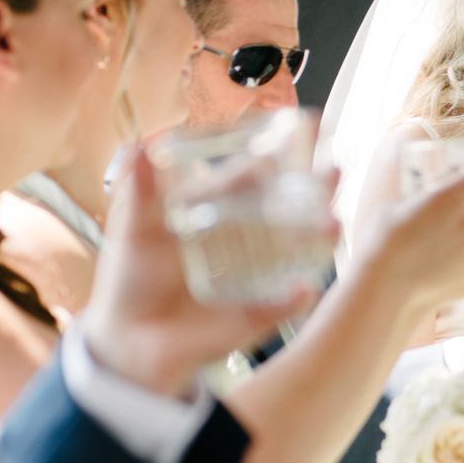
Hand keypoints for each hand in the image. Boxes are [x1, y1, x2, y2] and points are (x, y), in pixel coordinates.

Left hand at [81, 149, 317, 397]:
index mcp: (218, 210)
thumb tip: (138, 147)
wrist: (128, 336)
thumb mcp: (133, 231)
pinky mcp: (255, 313)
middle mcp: (245, 238)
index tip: (305, 126)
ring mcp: (255, 274)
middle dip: (315, 190)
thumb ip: (141, 192)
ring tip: (332, 225)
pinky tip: (303, 290)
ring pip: (295, 252)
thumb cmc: (131, 278)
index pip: (254, 176)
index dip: (279, 153)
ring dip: (317, 238)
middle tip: (334, 170)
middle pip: (288, 208)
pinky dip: (291, 299)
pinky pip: (279, 304)